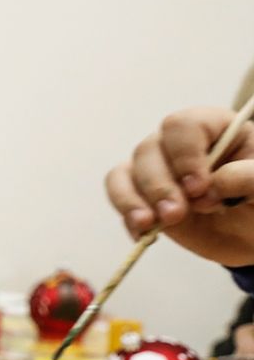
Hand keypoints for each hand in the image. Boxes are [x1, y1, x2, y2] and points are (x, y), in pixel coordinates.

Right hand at [105, 107, 253, 265]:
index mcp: (213, 128)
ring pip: (127, 171)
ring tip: (150, 224)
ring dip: (135, 200)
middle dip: (159, 186)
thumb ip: (247, 178)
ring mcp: (157, 168)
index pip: (183, 127)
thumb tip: (213, 185)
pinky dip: (126, 214)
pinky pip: (119, 194)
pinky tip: (142, 233)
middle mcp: (178, 144)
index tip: (199, 188)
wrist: (249, 231)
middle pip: (149, 150)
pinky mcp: (142, 193)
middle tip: (176, 214)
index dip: (185, 155)